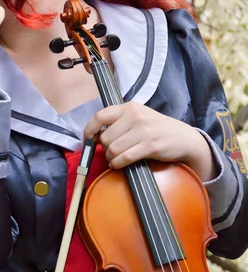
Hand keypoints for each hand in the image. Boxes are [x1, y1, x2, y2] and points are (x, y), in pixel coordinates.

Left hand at [84, 101, 217, 181]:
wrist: (183, 138)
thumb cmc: (157, 128)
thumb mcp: (138, 117)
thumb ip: (119, 122)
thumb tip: (96, 135)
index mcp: (129, 107)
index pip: (100, 116)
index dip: (89, 130)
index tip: (88, 139)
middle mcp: (135, 116)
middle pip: (105, 137)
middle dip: (105, 148)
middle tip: (110, 152)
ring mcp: (143, 130)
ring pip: (113, 149)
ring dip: (111, 158)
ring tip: (115, 159)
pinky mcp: (150, 145)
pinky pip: (125, 158)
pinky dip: (118, 164)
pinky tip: (119, 164)